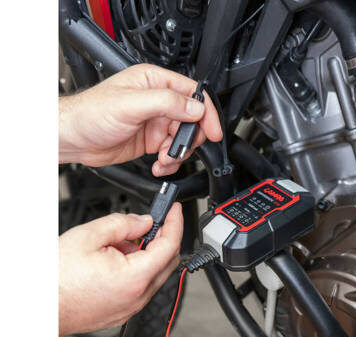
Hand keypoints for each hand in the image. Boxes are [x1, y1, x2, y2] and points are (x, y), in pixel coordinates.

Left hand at [59, 64, 222, 175]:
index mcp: (155, 82)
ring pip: (183, 140)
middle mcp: (158, 101)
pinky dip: (169, 163)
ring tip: (164, 160)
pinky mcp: (151, 141)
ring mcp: (156, 122)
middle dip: (189, 139)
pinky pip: (171, 153)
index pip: (192, 94)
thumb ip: (166, 103)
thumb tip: (194, 107)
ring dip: (177, 154)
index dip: (206, 112)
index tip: (213, 131)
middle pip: (192, 120)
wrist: (74, 138)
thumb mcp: (131, 104)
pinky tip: (158, 165)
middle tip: (179, 150)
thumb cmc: (91, 113)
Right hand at [59, 204, 182, 335]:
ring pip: (154, 275)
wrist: (38, 306)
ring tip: (116, 245)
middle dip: (162, 238)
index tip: (175, 210)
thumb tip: (144, 222)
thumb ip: (123, 224)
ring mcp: (131, 308)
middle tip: (148, 223)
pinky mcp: (123, 313)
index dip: (175, 223)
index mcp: (135, 277)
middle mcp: (138, 297)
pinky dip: (137, 271)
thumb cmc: (55, 278)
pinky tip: (113, 262)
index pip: (170, 245)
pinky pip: (141, 288)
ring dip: (146, 255)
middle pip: (167, 262)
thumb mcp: (89, 236)